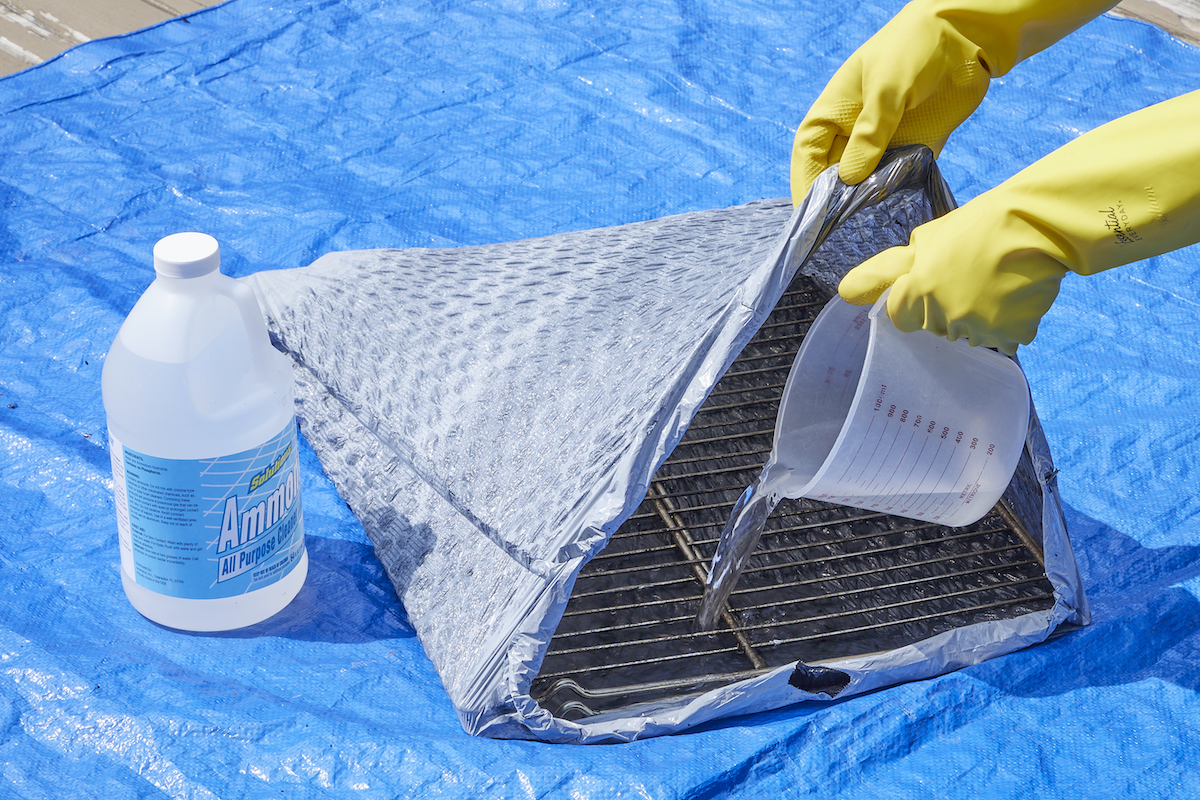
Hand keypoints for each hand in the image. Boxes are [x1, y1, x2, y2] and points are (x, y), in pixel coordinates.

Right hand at [790, 0, 1121, 203]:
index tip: (810, 216)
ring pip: (863, 183)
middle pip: (832, 174)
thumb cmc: (913, 49)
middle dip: (832, 203)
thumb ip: (869, 135)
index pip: (808, 154)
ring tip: (861, 232)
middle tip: (836, 234)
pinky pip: (897, 182)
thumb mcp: (886, 89)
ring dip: (862, 205)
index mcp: (834, 111)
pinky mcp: (913, 151)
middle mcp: (853, 132)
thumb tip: (848, 180)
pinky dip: (893, 200)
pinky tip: (891, 218)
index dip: (805, 184)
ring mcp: (883, 143)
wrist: (965, 36)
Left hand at [838, 89, 1199, 353]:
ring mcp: (977, 329)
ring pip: (969, 335)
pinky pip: (1004, 338)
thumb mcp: (925, 240)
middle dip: (946, 308)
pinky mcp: (1010, 335)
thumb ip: (885, 272)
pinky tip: (1016, 294)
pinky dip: (1010, 322)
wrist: (1036, 224)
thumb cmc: (979, 225)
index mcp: (917, 291)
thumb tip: (844, 293)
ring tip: (996, 282)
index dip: (914, 298)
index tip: (935, 280)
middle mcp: (943, 316)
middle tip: (971, 275)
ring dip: (978, 318)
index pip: (900, 316)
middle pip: (934, 327)